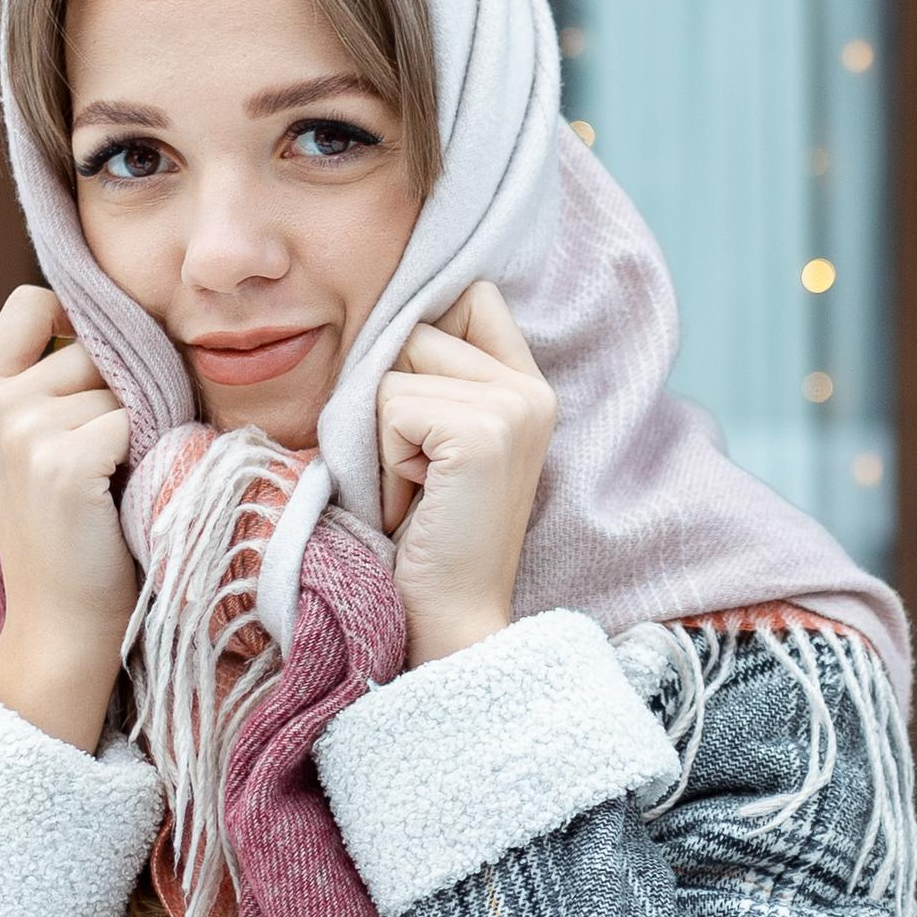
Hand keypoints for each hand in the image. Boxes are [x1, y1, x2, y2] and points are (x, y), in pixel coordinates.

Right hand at [0, 286, 136, 751]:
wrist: (66, 622)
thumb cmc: (77, 528)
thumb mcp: (45, 442)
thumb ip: (61, 378)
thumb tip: (130, 314)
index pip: (32, 300)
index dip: (78, 322)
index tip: (100, 373)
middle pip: (91, 342)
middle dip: (119, 387)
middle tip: (114, 454)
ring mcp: (20, 430)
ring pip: (120, 383)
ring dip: (139, 423)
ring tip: (118, 478)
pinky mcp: (61, 462)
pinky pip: (136, 419)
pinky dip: (148, 451)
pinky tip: (125, 491)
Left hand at [376, 281, 556, 666]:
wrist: (451, 619)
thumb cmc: (429, 534)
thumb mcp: (441, 440)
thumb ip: (436, 375)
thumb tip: (387, 314)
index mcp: (531, 385)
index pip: (471, 297)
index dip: (426, 340)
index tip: (420, 415)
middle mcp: (533, 388)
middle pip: (421, 326)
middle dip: (394, 395)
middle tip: (418, 469)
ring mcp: (514, 407)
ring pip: (398, 363)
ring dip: (384, 430)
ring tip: (415, 485)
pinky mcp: (482, 433)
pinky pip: (390, 403)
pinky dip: (383, 455)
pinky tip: (412, 499)